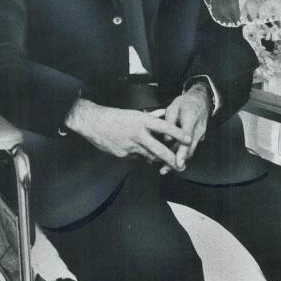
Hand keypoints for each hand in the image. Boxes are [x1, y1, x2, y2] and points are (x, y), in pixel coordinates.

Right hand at [64, 98, 191, 169]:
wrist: (93, 123)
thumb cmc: (114, 116)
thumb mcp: (134, 113)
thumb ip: (150, 116)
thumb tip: (164, 113)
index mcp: (141, 121)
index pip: (164, 127)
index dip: (177, 133)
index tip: (188, 139)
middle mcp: (138, 134)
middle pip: (158, 149)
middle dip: (171, 159)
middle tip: (182, 166)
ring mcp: (130, 146)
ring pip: (148, 156)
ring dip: (156, 159)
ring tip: (165, 163)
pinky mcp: (122, 155)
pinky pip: (136, 158)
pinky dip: (139, 156)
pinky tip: (137, 153)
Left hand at [160, 84, 211, 173]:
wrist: (202, 99)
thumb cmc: (186, 102)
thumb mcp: (173, 106)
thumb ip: (169, 122)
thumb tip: (166, 139)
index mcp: (191, 119)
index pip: (187, 139)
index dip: (182, 152)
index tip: (178, 162)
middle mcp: (198, 130)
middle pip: (189, 150)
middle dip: (177, 162)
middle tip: (164, 170)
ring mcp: (200, 135)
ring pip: (189, 151)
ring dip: (177, 160)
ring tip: (164, 168)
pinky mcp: (198, 138)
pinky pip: (189, 148)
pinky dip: (180, 154)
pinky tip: (170, 159)